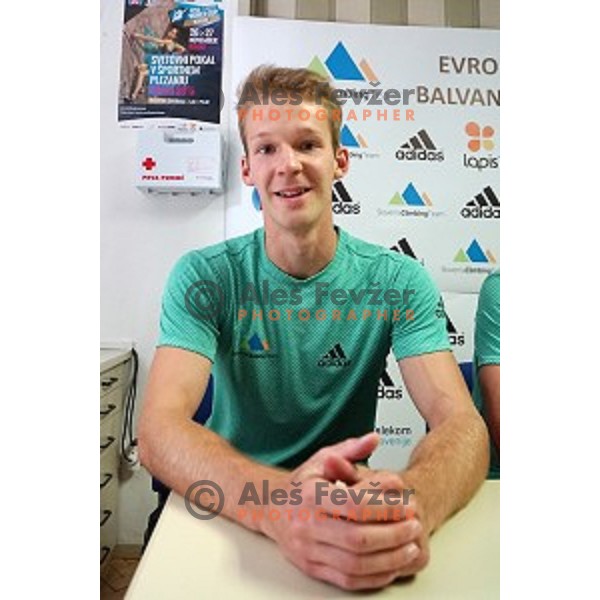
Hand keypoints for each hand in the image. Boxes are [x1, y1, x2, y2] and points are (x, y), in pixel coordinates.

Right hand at [258, 434, 424, 590]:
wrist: (270, 507)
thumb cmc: (302, 484)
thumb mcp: (322, 459)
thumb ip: (351, 450)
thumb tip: (374, 438)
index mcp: (311, 496)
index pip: (355, 505)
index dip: (386, 507)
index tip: (407, 503)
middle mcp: (307, 525)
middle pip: (358, 539)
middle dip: (393, 535)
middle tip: (415, 526)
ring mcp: (308, 551)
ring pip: (356, 564)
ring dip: (389, 559)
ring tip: (410, 547)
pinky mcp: (312, 568)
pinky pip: (348, 580)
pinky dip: (374, 576)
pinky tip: (391, 565)